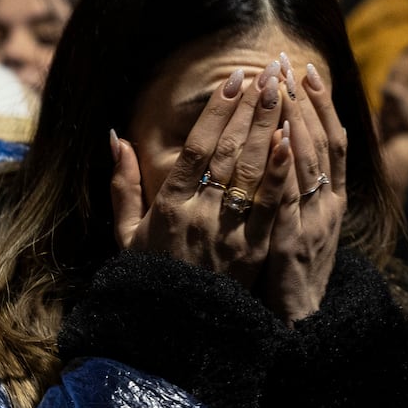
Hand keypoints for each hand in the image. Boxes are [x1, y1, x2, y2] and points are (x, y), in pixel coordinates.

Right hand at [110, 62, 293, 288]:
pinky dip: (280, 173)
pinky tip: (291, 141)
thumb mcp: (124, 235)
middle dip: (250, 108)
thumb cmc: (149, 280)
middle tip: (268, 72)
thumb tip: (116, 138)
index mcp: (168, 208)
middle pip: (228, 151)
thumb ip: (122, 186)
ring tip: (282, 92)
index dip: (216, 112)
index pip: (196, 149)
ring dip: (269, 127)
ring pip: (251, 172)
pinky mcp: (255, 252)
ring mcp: (229, 234)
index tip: (232, 80)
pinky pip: (270, 206)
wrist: (177, 335)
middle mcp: (200, 215)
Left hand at [264, 55, 344, 322]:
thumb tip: (286, 150)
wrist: (300, 328)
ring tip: (281, 84)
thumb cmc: (290, 277)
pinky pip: (289, 199)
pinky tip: (281, 138)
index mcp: (330, 201)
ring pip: (308, 163)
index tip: (304, 70)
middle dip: (303, 100)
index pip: (331, 142)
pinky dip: (287, 168)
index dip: (320, 105)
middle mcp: (328, 207)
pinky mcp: (292, 244)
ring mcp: (313, 224)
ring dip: (296, 120)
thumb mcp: (301, 229)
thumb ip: (294, 192)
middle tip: (286, 62)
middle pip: (321, 143)